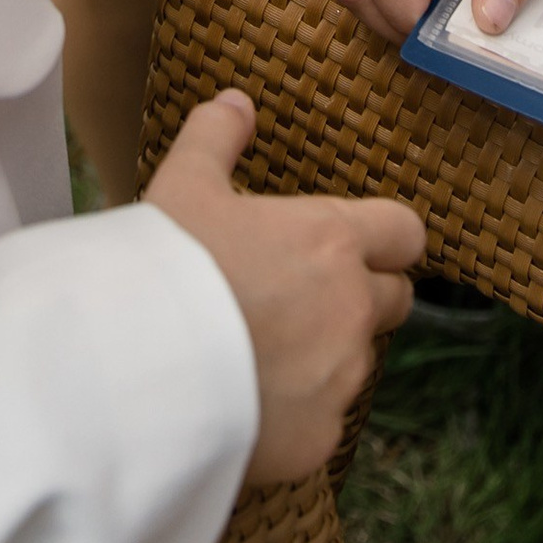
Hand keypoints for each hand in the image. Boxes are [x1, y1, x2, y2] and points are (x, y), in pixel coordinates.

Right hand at [143, 91, 422, 482]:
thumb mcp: (183, 186)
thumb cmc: (166, 269)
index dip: (385, 238)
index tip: (353, 245)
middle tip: (301, 299)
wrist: (138, 372)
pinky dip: (296, 415)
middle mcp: (352, 309)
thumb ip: (216, 138)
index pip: (405, 232)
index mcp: (331, 241)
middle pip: (396, 300)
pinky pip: (322, 423)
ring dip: (326, 357)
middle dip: (363, 297)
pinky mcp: (319, 439)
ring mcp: (340, 378)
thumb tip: (236, 103)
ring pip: (356, 363)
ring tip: (259, 354)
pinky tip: (245, 406)